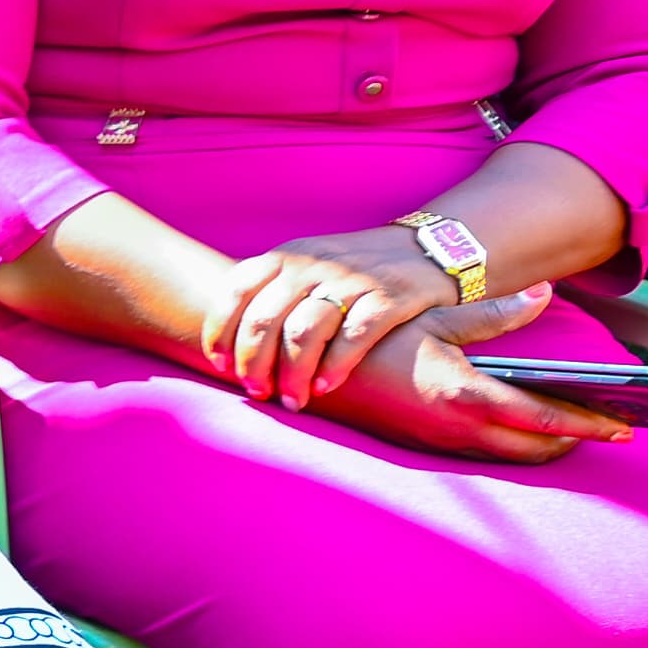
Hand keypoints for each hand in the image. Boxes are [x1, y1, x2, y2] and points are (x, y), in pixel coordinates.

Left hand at [207, 228, 461, 402]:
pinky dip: (335, 366)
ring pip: (304, 332)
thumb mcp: (306, 267)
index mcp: (286, 257)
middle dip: (254, 363)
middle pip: (265, 319)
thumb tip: (229, 346)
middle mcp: (313, 265)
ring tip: (291, 399)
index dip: (221, 332)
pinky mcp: (391, 297)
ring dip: (292, 373)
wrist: (427, 248)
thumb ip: (270, 294)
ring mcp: (351, 280)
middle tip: (257, 391)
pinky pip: (354, 336)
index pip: (235, 291)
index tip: (220, 365)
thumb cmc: (351, 270)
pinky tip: (325, 387)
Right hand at [302, 289, 628, 460]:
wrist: (301, 372)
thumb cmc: (364, 339)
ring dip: (541, 444)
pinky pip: (483, 453)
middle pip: (535, 450)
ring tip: (568, 426)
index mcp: (464, 396)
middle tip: (601, 425)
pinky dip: (511, 443)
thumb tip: (542, 294)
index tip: (622, 427)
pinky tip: (517, 425)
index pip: (545, 420)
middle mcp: (455, 429)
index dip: (588, 424)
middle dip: (572, 441)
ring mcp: (438, 443)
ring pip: (510, 455)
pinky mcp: (423, 445)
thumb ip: (493, 314)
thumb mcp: (432, 317)